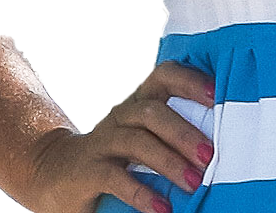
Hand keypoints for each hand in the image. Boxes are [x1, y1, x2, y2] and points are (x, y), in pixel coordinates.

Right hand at [27, 60, 215, 212]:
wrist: (55, 174)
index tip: (217, 95)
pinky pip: (114, 176)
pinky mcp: (87, 170)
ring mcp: (102, 141)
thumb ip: (170, 136)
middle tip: (210, 156)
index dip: (190, 80)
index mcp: (139, 102)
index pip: (164, 76)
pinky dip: (141, 192)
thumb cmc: (114, 157)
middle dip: (184, 132)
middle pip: (154, 111)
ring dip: (169, 162)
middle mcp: (121, 115)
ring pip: (137, 141)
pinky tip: (162, 207)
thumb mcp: (141, 139)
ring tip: (194, 184)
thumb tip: (220, 148)